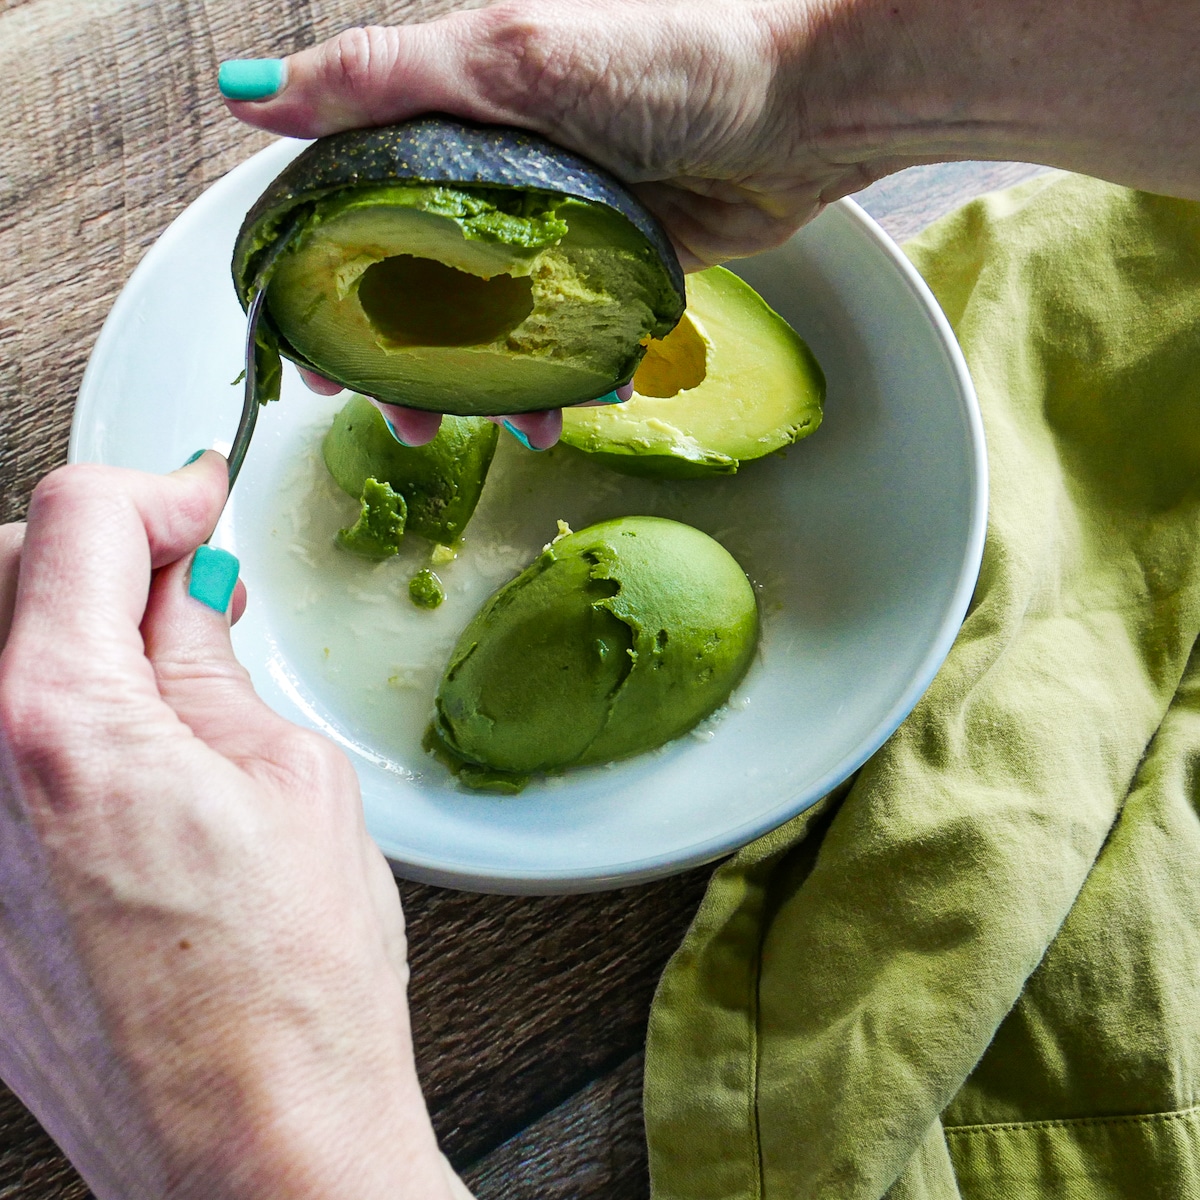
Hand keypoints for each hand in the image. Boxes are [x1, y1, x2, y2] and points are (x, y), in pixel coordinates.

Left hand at [0, 456, 467, 1198]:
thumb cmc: (295, 990)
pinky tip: (121, 758)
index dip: (155, 493)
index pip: (74, 522)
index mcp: (59, 726)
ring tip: (158, 674)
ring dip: (63, 635)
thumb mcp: (288, 777)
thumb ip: (209, 662)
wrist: (255, 1150)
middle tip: (186, 586)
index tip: (197, 506)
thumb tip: (185, 590)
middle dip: (97, 555)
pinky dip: (40, 722)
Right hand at [225, 0, 818, 450]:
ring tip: (504, 430)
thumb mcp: (514, 55)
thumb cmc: (666, 57)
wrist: (798, 105)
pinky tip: (564, 411)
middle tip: (403, 422)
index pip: (349, 209)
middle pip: (417, 289)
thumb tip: (249, 88)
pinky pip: (560, 341)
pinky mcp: (606, 272)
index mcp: (448, 123)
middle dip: (403, 364)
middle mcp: (489, 181)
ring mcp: (549, 234)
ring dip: (483, 390)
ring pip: (489, 330)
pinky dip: (557, 382)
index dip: (319, 285)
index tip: (308, 354)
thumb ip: (384, 80)